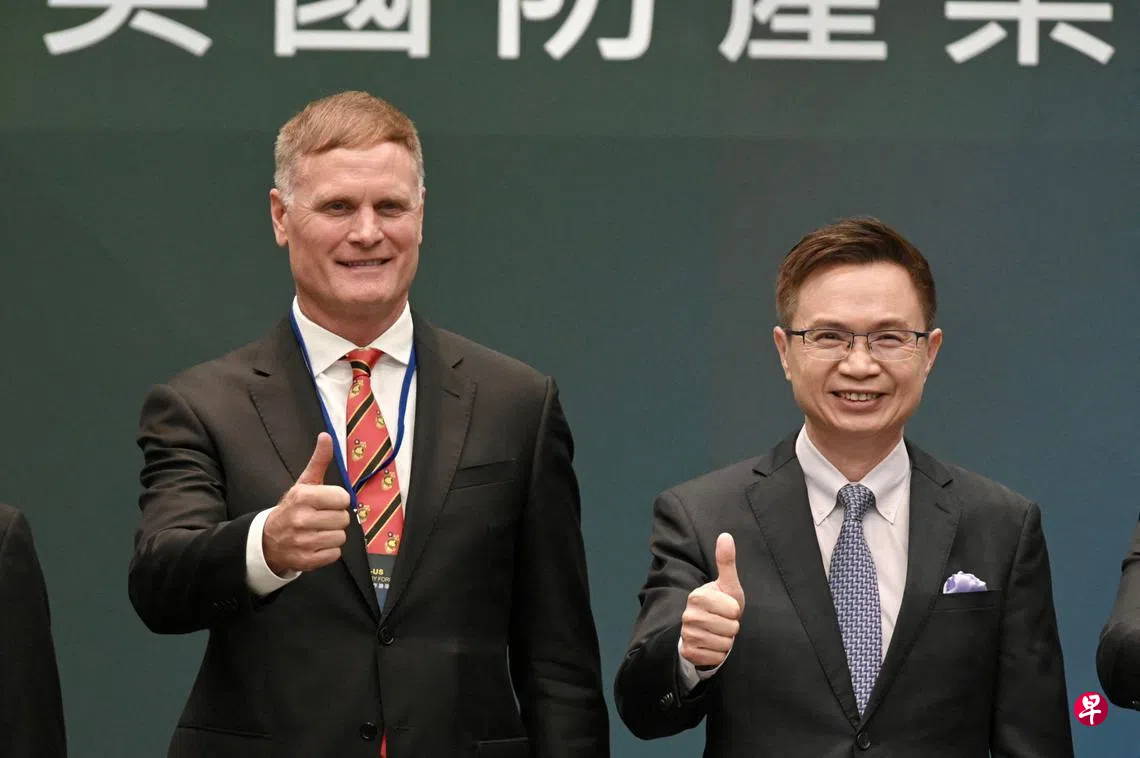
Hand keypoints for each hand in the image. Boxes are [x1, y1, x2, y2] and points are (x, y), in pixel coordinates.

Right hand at [263, 433, 350, 574]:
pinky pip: (334, 555)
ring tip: (318, 531)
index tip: (327, 502)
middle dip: (336, 518)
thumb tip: (326, 436)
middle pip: (343, 519)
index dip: (338, 500)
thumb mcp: (304, 482)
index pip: (343, 498)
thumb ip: (319, 460)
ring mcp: (302, 541)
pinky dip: (328, 551)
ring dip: (333, 534)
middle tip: (321, 518)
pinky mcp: (305, 560)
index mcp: (303, 496)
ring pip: (340, 537)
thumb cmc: (293, 507)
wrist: (268, 538)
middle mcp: (301, 519)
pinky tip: (316, 544)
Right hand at [680, 533, 745, 668]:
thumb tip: (726, 535)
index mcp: (697, 596)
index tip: (727, 609)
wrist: (705, 631)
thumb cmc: (721, 606)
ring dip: (726, 641)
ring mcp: (686, 634)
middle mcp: (688, 615)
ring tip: (718, 633)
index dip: (735, 611)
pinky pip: (716, 657)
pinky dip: (718, 654)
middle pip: (730, 628)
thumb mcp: (727, 585)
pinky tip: (712, 645)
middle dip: (732, 627)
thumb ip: (726, 561)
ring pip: (724, 644)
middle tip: (723, 622)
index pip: (733, 610)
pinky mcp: (688, 652)